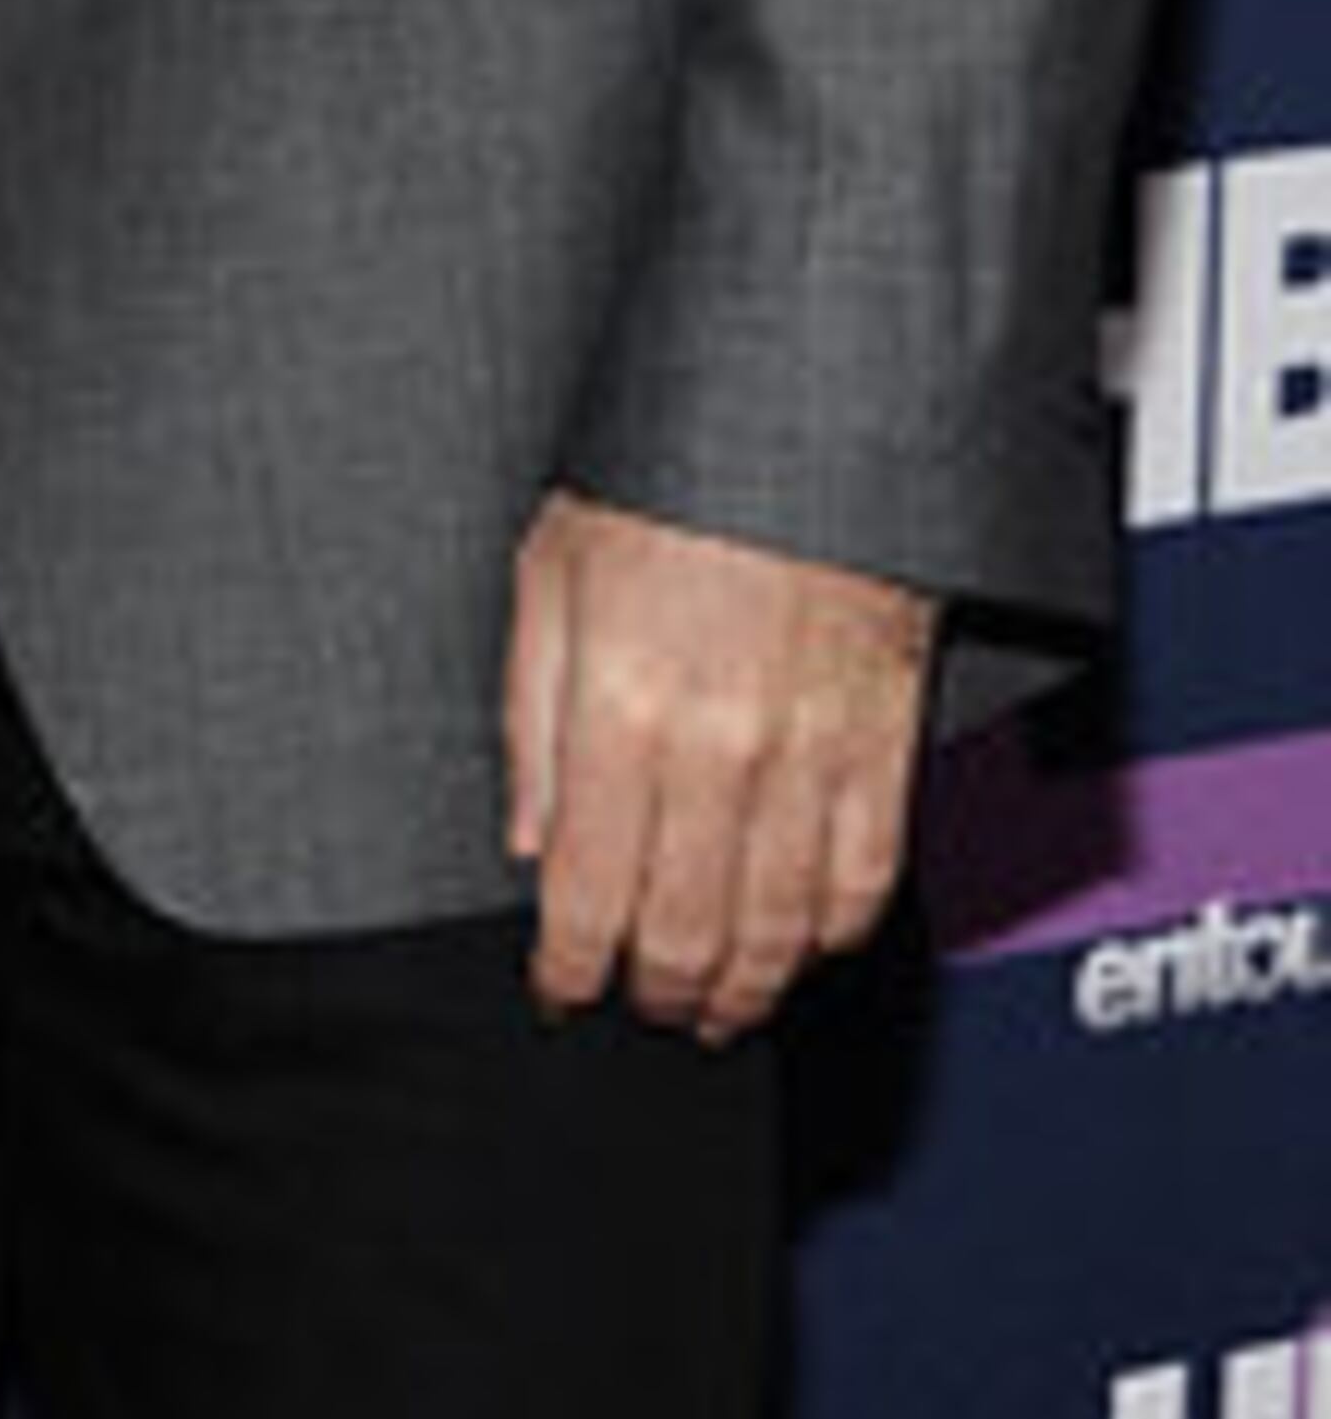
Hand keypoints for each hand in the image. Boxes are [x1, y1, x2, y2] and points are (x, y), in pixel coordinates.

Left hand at [500, 491, 935, 1043]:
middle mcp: (719, 744)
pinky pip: (865, 877)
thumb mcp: (551, 571)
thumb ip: (533, 717)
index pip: (590, 894)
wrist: (799, 414)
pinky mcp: (886, 743)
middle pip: (686, 931)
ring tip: (714, 1004)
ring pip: (780, 927)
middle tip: (638, 1003)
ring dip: (744, 986)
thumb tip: (531, 838)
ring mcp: (812, 752)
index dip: (570, 966)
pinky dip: (833, 934)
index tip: (560, 988)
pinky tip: (802, 943)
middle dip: (654, 991)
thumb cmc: (667, 473)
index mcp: (623, 704)